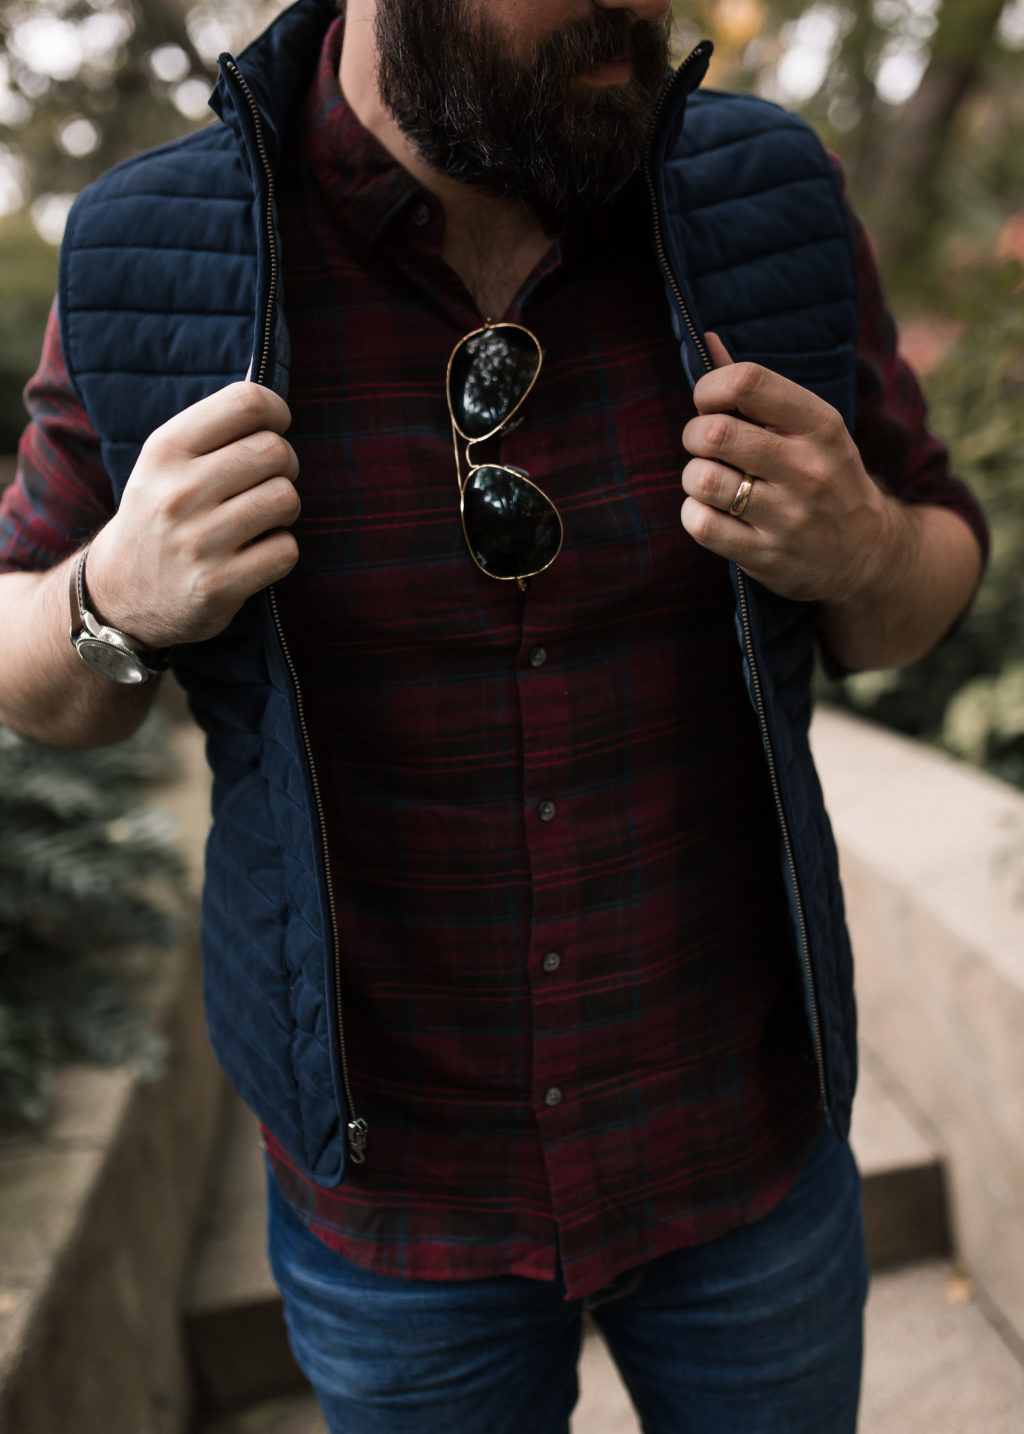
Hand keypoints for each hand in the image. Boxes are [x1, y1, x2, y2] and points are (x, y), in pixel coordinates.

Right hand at [85, 382, 299, 647]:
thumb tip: (275, 410)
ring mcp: (197, 541)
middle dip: (284, 465)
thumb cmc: (159, 514)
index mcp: (165, 451)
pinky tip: (255, 553)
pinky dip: (280, 551)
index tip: (275, 428)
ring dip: (285, 509)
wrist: (118, 591)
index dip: (276, 411)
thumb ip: (214, 431)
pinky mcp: (217, 584)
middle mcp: (179, 492)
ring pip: (286, 499)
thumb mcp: (165, 462)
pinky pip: (285, 550)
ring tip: (261, 519)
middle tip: (265, 482)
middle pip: (275, 451)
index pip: (246, 403)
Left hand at [681, 334, 894, 603]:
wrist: (867, 553)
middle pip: (716, 433)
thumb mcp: (809, 428)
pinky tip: (712, 512)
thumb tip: (707, 340)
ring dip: (693, 477)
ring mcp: (790, 517)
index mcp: (820, 426)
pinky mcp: (768, 556)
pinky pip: (702, 525)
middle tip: (703, 446)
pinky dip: (694, 514)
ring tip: (709, 482)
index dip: (711, 388)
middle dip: (694, 435)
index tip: (709, 404)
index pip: (749, 382)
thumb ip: (756, 389)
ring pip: (704, 480)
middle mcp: (809, 470)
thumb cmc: (825, 476)